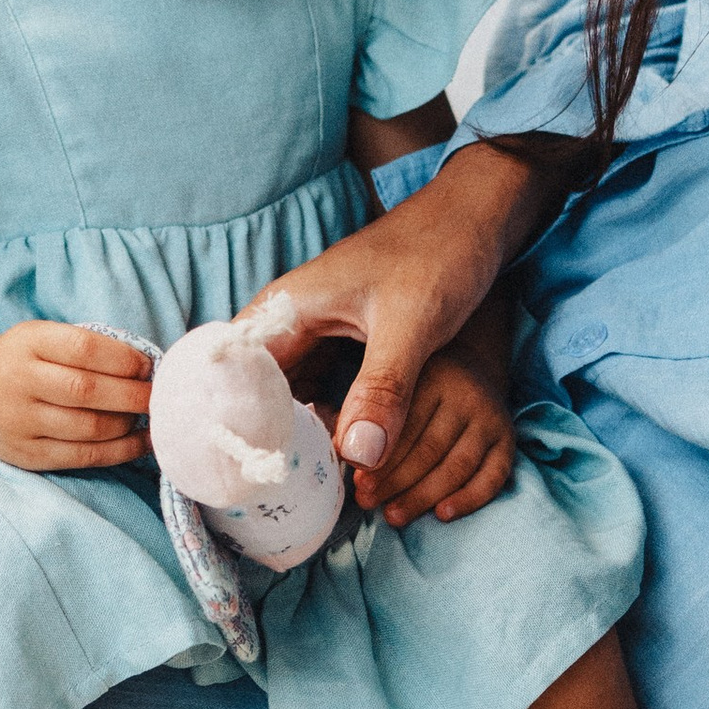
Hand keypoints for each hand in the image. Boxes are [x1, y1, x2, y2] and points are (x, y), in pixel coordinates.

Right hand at [0, 322, 150, 472]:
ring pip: (88, 427)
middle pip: (87, 390)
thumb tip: (146, 369)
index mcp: (27, 342)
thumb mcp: (42, 337)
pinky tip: (142, 441)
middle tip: (159, 396)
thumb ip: (85, 346)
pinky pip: (83, 457)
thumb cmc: (24, 361)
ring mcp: (20, 421)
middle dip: (133, 395)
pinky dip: (120, 451)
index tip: (147, 366)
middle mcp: (18, 381)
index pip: (83, 348)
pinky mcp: (27, 455)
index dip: (123, 359)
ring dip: (128, 423)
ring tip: (146, 416)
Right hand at [249, 142, 550, 485]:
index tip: (242, 471)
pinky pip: (322, 388)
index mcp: (286, 308)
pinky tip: (342, 453)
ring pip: (291, 393)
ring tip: (307, 482)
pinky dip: (328, 418)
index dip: (230, 422)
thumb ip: (383, 390)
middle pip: (257, 390)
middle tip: (280, 490)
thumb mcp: (411, 326)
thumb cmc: (438, 255)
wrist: (477, 218)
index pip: (232, 374)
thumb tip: (359, 458)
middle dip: (268, 437)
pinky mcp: (344, 341)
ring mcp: (317, 330)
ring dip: (300, 432)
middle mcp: (291, 320)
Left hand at [372, 328, 517, 527]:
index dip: (378, 459)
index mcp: (429, 371)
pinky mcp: (506, 433)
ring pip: (458, 465)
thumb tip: (343, 450)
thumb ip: (361, 404)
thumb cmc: (409, 373)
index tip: (356, 483)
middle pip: (429, 448)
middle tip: (367, 502)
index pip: (404, 424)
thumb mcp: (379, 366)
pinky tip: (441, 514)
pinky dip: (469, 499)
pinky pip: (494, 474)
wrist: (464, 357)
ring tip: (393, 515)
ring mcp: (490, 413)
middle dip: (395, 482)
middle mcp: (465, 390)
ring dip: (423, 496)